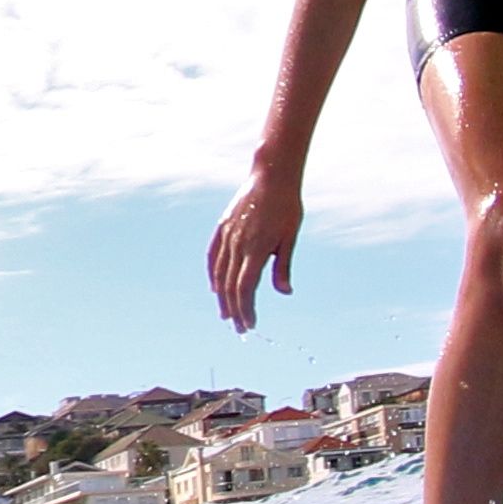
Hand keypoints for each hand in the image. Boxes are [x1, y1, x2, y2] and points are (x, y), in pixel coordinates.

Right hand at [206, 167, 301, 330]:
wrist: (271, 175)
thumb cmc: (287, 205)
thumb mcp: (290, 236)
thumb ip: (283, 266)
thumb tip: (284, 292)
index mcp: (255, 249)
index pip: (245, 288)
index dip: (246, 309)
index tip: (250, 325)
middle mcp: (237, 244)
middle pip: (230, 286)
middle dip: (234, 310)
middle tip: (240, 328)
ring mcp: (227, 235)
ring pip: (219, 273)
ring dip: (222, 297)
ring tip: (226, 314)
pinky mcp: (223, 226)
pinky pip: (213, 255)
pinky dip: (212, 274)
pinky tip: (215, 287)